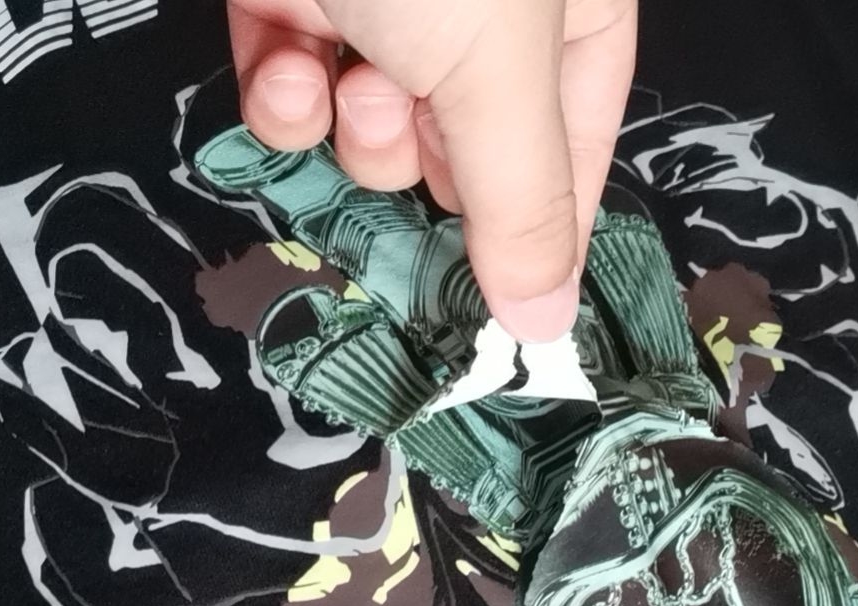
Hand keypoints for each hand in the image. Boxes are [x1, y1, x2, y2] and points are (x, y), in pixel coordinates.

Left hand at [226, 0, 636, 342]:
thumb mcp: (498, 71)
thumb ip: (521, 201)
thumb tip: (547, 322)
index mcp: (571, 17)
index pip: (572, 153)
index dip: (537, 229)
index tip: (503, 313)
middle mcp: (484, 19)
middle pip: (462, 157)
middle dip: (428, 171)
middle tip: (421, 161)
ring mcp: (386, 8)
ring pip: (371, 136)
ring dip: (357, 133)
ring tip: (357, 87)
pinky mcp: (294, 3)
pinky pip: (294, 95)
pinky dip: (284, 98)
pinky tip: (290, 68)